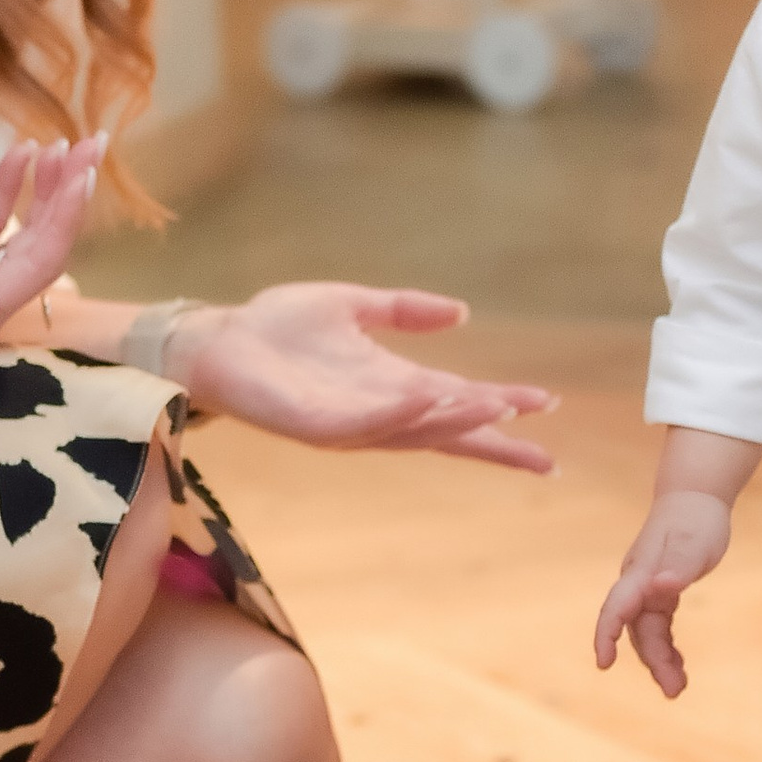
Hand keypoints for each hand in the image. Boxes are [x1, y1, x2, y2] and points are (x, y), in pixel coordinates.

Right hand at [0, 137, 104, 381]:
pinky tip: (23, 152)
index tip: (84, 174)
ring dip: (50, 186)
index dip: (65, 218)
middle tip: (95, 142)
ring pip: (25, 226)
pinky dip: (9, 186)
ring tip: (69, 143)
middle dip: (72, 192)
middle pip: (46, 238)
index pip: (41, 260)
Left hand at [172, 282, 557, 471]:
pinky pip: (370, 423)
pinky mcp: (318, 425)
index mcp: (390, 384)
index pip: (457, 399)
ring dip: (459, 421)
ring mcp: (350, 425)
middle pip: (450, 433)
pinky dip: (406, 413)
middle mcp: (378, 412)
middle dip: (494, 441)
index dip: (500, 404)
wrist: (216, 339)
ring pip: (417, 430)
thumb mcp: (353, 305)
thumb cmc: (274, 326)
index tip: (545, 402)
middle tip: (544, 456)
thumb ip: (404, 309)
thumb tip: (461, 313)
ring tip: (500, 407)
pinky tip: (435, 395)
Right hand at [594, 490, 733, 697]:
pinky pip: (659, 627)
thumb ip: (678, 565)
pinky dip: (668, 647)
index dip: (607, 635)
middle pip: (637, 630)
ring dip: (661, 660)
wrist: (695, 497)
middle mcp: (639, 584)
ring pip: (648, 633)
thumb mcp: (693, 542)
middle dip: (652, 661)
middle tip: (674, 690)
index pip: (617, 607)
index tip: (604, 662)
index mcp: (641, 572)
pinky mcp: (661, 593)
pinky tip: (678, 666)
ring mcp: (648, 590)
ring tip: (678, 687)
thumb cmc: (695, 518)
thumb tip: (662, 587)